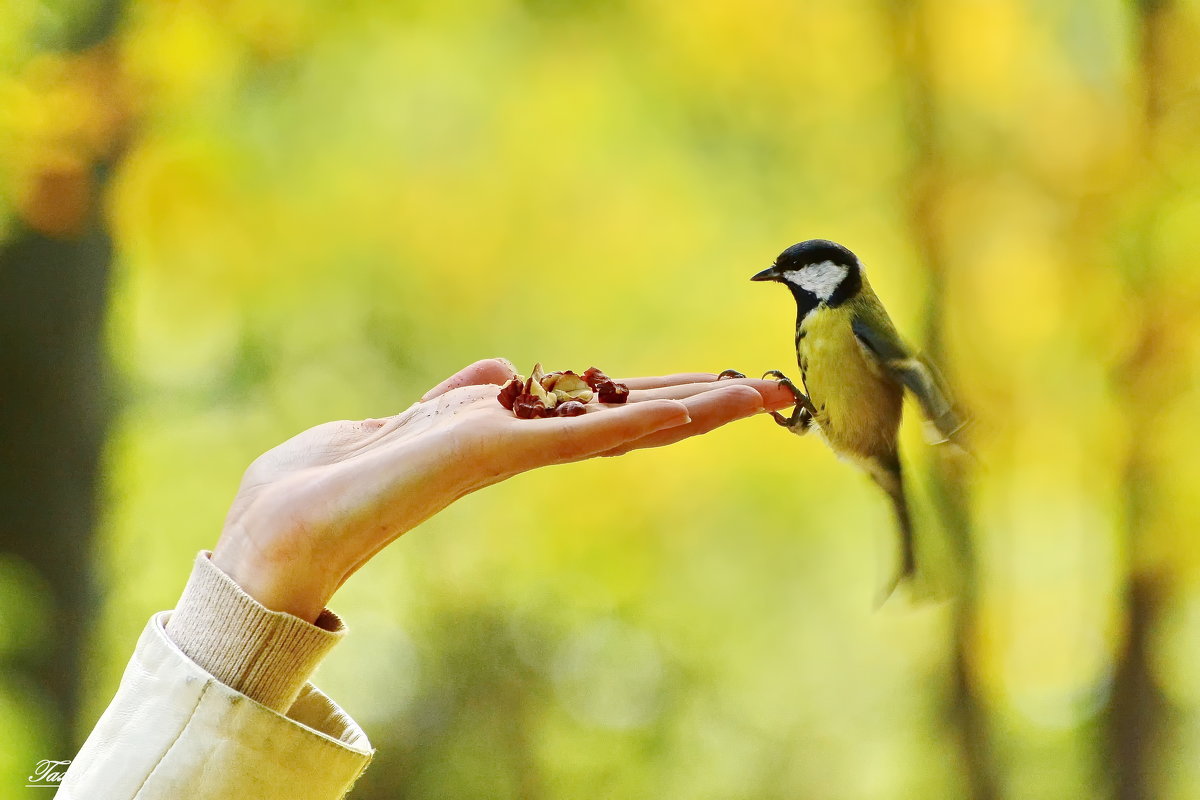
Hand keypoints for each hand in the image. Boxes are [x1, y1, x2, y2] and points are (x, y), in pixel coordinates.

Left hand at [212, 359, 792, 620]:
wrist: (284, 523)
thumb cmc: (332, 478)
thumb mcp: (408, 420)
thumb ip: (461, 395)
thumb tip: (508, 372)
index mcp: (507, 435)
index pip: (601, 412)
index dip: (662, 398)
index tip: (720, 386)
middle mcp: (523, 445)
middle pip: (630, 419)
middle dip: (703, 405)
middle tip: (774, 391)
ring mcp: (513, 450)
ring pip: (623, 425)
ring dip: (695, 409)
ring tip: (760, 394)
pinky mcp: (492, 451)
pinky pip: (580, 434)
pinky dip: (636, 420)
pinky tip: (689, 411)